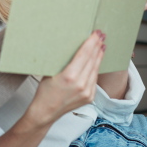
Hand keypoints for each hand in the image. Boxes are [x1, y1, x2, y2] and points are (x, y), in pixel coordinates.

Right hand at [0, 31, 104, 146]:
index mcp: (70, 76)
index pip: (84, 54)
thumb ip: (64, 61)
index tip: (96, 33)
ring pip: (96, 69)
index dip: (91, 42)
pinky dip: (95, 68)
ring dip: (99, 56)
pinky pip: (94, 79)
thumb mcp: (51, 72)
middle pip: (92, 60)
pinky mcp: (90, 97)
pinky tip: (96, 61)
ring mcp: (87, 92)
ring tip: (101, 46)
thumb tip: (74, 47)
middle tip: (101, 35)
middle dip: (97, 46)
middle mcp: (81, 84)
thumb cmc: (45, 91)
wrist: (46, 112)